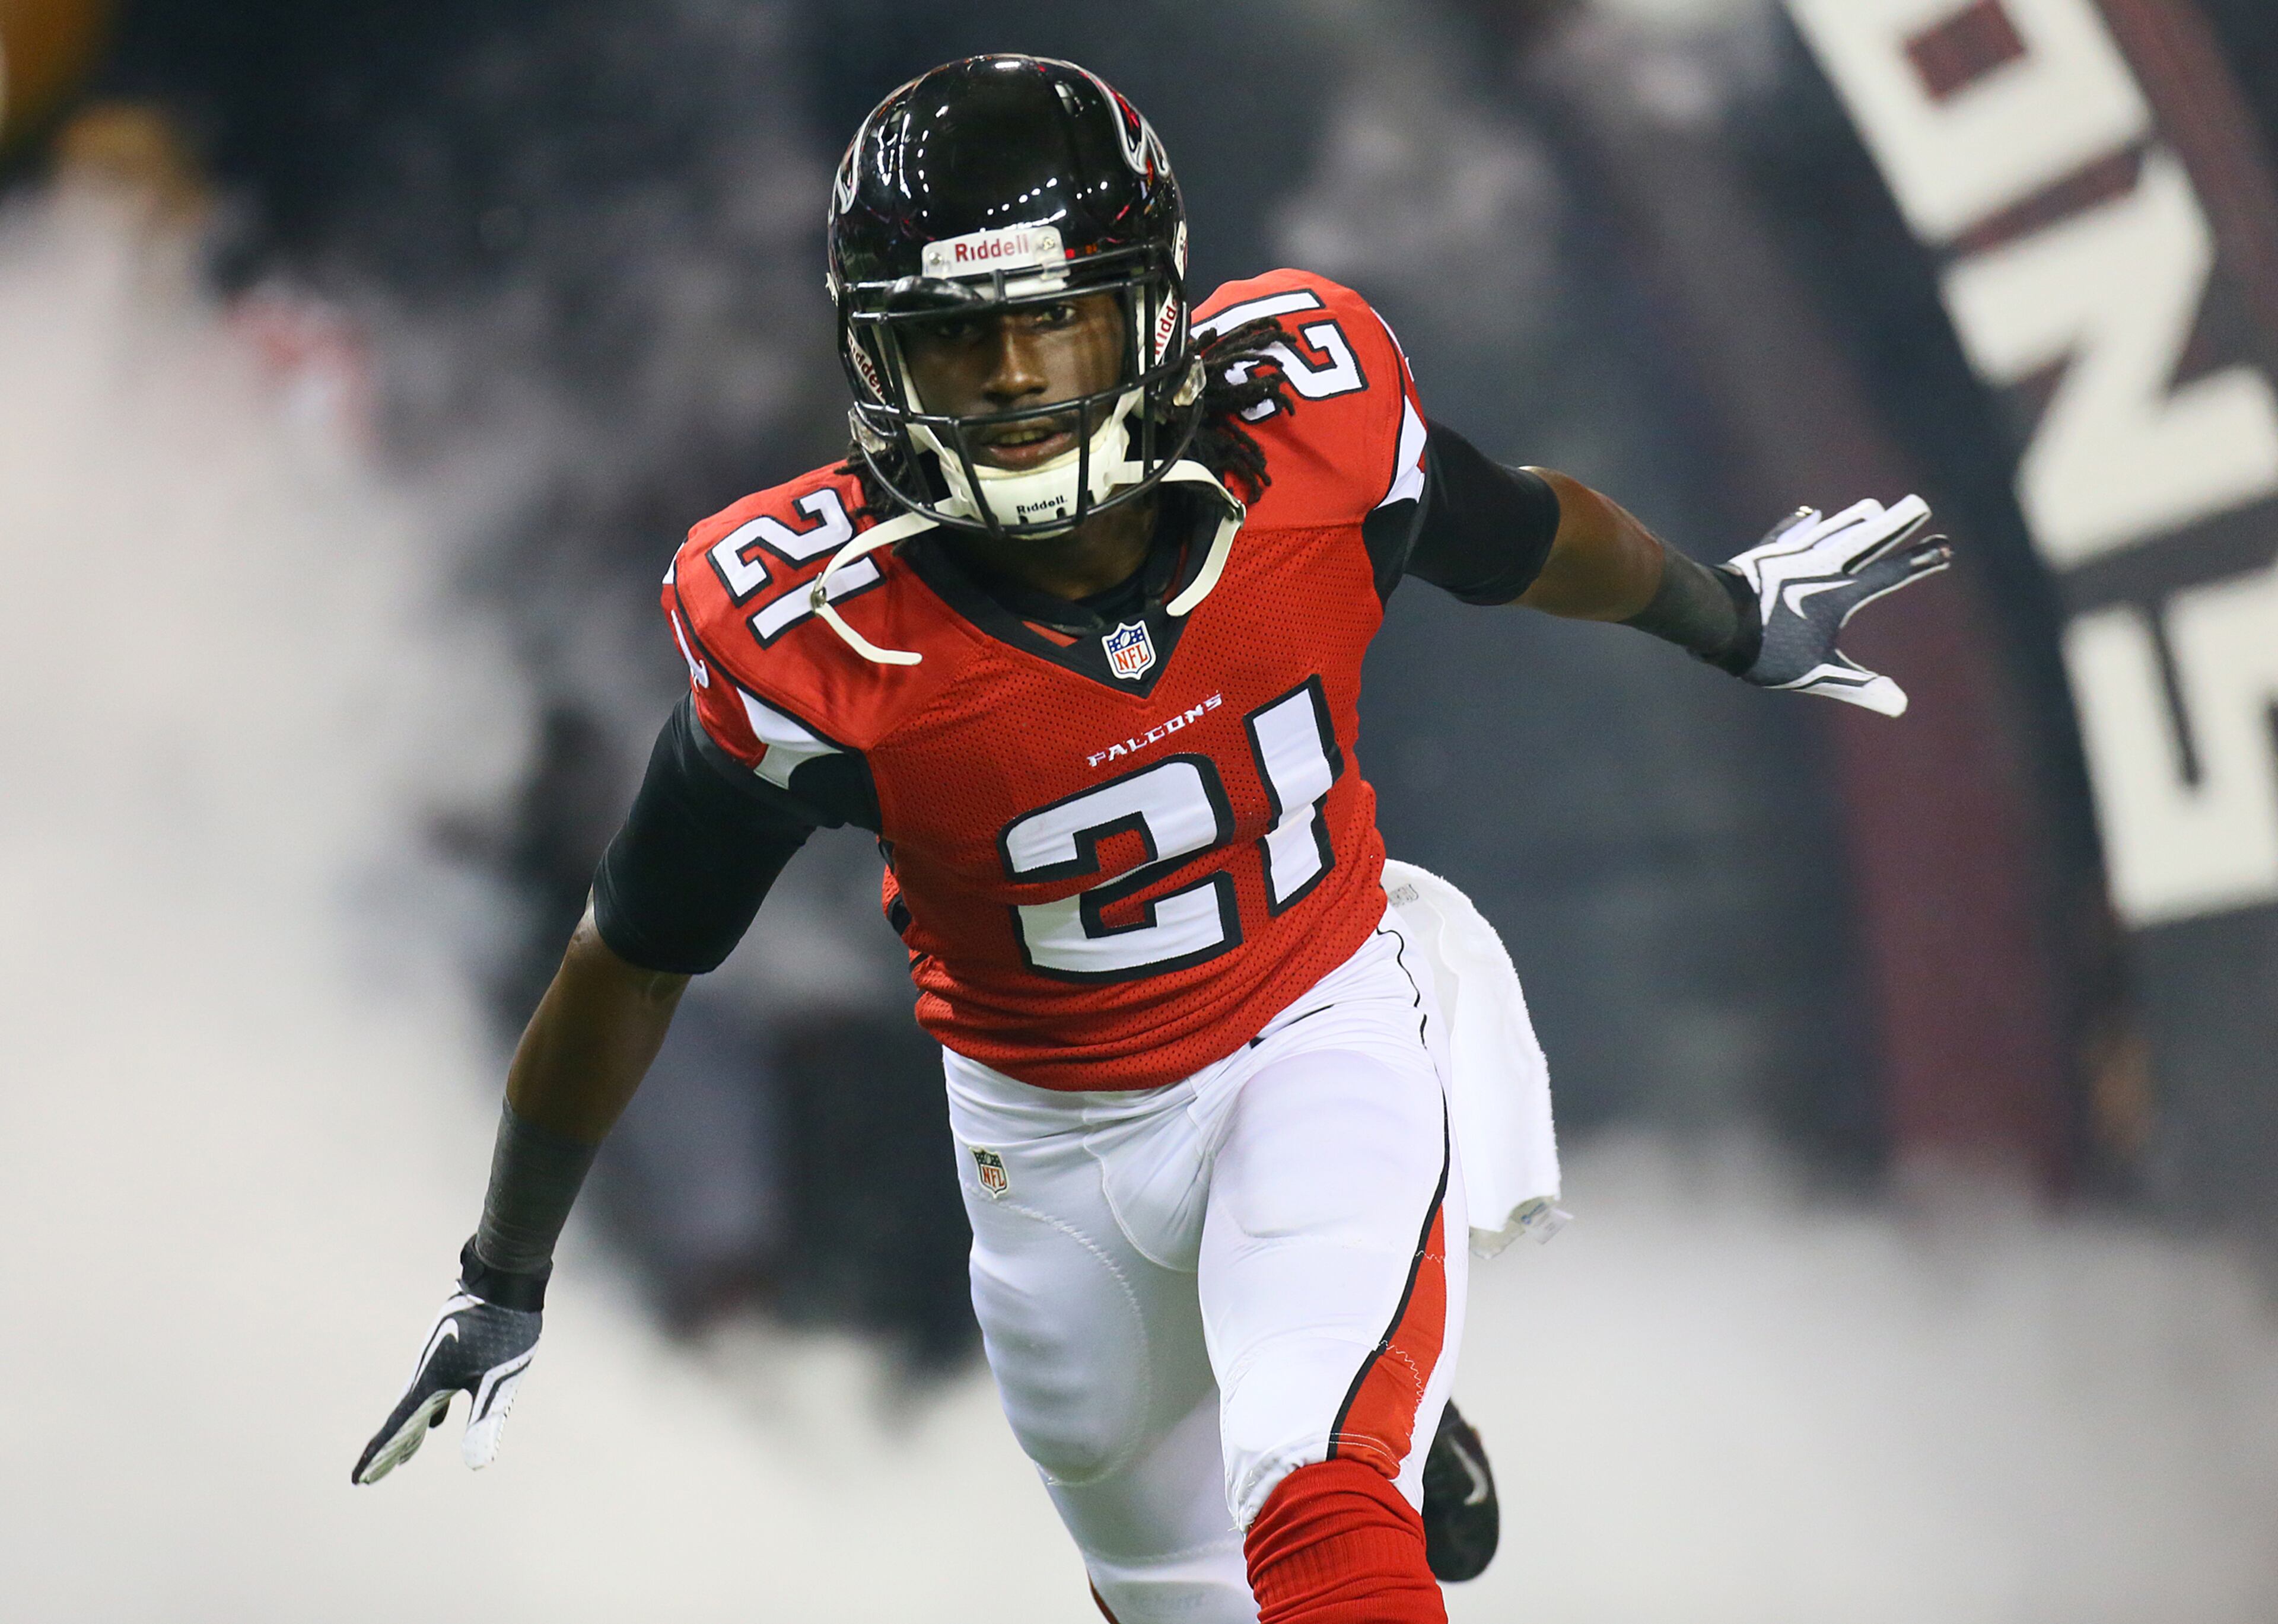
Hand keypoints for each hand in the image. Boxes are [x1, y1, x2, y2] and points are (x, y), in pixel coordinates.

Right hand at [352, 1242, 541, 1485]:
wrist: (503, 1276)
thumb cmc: (503, 1328)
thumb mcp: (499, 1380)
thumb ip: (485, 1422)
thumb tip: (477, 1466)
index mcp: (431, 1383)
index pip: (398, 1429)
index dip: (378, 1456)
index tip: (357, 1480)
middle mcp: (427, 1373)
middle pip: (402, 1421)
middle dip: (388, 1451)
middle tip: (368, 1479)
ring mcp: (438, 1360)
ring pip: (418, 1405)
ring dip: (410, 1432)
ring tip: (405, 1456)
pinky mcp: (453, 1351)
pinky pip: (434, 1390)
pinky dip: (431, 1411)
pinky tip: (439, 1419)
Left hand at [1721, 496, 1949, 716]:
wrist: (1710, 618)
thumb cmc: (1764, 650)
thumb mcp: (1815, 674)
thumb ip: (1859, 687)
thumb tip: (1900, 706)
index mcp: (1839, 592)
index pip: (1891, 574)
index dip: (1920, 562)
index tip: (1947, 548)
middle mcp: (1820, 565)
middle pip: (1867, 538)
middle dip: (1897, 522)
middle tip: (1920, 504)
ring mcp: (1791, 555)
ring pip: (1832, 529)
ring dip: (1855, 520)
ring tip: (1873, 510)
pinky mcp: (1765, 555)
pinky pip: (1791, 533)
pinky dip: (1805, 524)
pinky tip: (1811, 514)